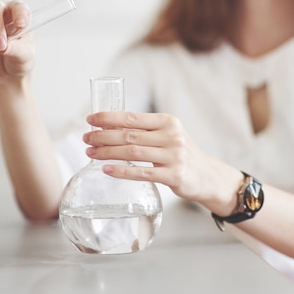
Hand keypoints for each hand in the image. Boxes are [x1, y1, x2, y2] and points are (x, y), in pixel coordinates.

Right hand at [0, 0, 35, 82]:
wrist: (7, 75)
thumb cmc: (19, 61)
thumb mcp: (24, 57)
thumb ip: (16, 49)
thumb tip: (5, 47)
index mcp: (18, 17)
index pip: (18, 7)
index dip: (19, 13)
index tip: (20, 25)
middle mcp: (1, 15)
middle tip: (0, 45)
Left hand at [83, 111, 240, 214]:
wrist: (208, 176)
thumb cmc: (182, 155)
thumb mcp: (168, 135)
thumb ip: (145, 131)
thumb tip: (109, 128)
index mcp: (167, 122)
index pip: (132, 117)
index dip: (108, 118)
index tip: (90, 120)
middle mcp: (171, 136)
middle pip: (129, 135)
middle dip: (102, 136)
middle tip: (86, 138)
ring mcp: (173, 156)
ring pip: (132, 152)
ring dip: (107, 152)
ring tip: (90, 152)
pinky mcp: (173, 176)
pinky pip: (141, 172)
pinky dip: (121, 171)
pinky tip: (106, 169)